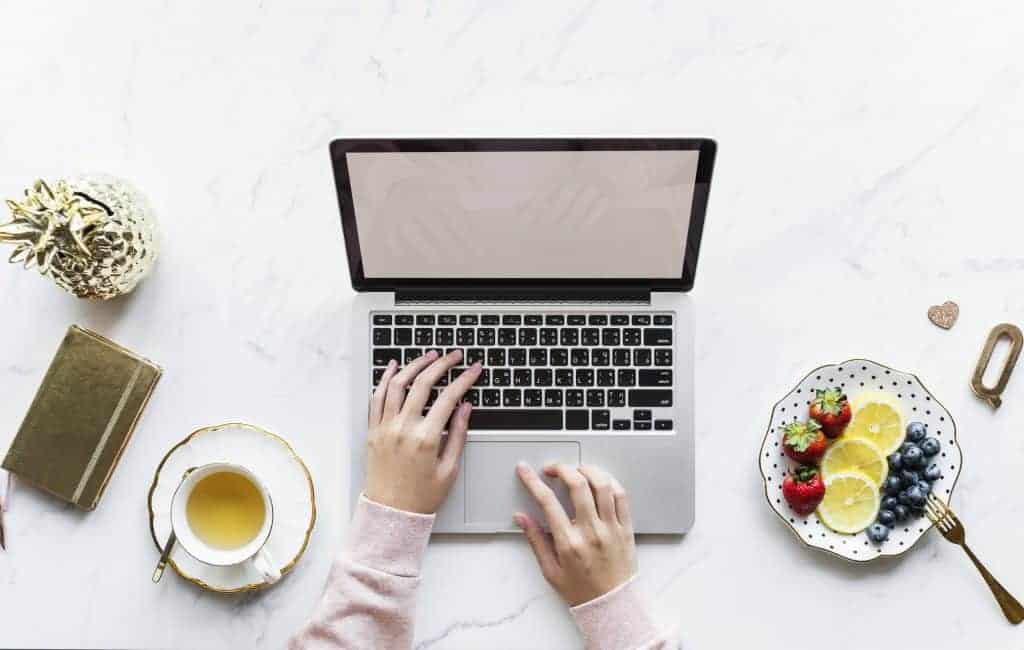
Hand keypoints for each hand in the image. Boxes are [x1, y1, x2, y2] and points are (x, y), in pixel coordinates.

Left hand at [366, 350, 481, 513]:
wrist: (390, 514)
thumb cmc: (421, 497)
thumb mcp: (450, 468)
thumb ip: (459, 434)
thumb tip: (465, 407)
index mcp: (426, 439)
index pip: (449, 397)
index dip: (465, 379)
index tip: (474, 369)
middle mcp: (403, 429)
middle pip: (423, 383)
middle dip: (442, 364)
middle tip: (454, 355)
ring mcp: (385, 428)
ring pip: (397, 384)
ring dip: (414, 365)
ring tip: (429, 356)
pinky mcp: (373, 431)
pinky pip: (377, 397)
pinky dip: (386, 379)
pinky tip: (394, 367)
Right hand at [514, 463, 636, 605]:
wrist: (613, 606)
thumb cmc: (582, 591)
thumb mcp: (551, 571)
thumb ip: (535, 541)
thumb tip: (522, 518)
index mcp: (569, 543)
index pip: (547, 502)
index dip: (532, 481)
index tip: (525, 471)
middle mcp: (591, 532)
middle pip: (577, 485)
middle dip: (561, 468)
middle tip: (552, 468)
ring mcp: (611, 528)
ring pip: (602, 485)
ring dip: (587, 469)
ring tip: (577, 470)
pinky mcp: (625, 528)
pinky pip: (621, 496)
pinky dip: (609, 481)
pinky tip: (599, 480)